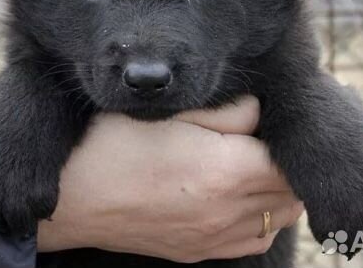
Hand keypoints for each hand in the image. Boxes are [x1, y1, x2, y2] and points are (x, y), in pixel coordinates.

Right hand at [37, 96, 302, 260]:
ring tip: (257, 162)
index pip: (285, 160)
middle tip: (265, 137)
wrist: (74, 195)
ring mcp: (213, 239)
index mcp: (225, 171)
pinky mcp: (199, 252)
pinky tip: (243, 196)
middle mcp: (227, 213)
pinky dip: (262, 219)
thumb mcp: (171, 114)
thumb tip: (256, 109)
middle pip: (288, 192)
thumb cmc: (116, 144)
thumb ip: (225, 113)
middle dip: (285, 163)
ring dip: (278, 191)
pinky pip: (254, 241)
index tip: (272, 120)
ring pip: (277, 218)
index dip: (283, 138)